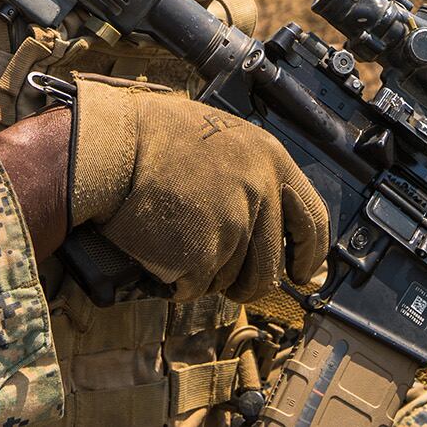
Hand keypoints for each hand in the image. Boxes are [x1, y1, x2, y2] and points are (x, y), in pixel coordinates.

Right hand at [69, 76, 327, 300]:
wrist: (113, 147)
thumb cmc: (158, 140)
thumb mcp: (225, 141)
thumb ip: (254, 178)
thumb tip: (271, 222)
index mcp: (271, 161)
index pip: (312, 220)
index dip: (310, 254)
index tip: (302, 272)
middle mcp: (260, 192)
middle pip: (268, 267)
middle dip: (247, 285)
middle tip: (227, 285)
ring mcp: (233, 226)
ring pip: (230, 280)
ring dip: (206, 276)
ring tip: (176, 244)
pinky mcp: (203, 254)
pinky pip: (195, 286)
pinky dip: (176, 280)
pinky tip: (159, 250)